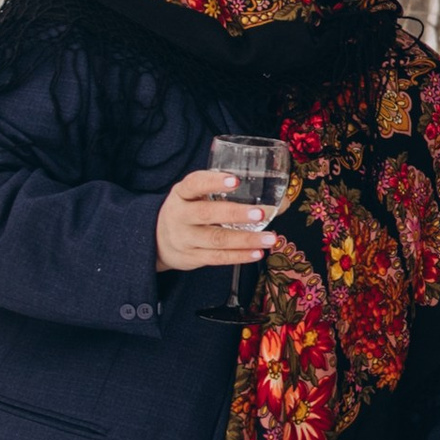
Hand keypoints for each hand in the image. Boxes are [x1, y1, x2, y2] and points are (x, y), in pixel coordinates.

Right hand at [156, 167, 272, 272]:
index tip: (235, 180)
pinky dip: (239, 256)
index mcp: (182, 194)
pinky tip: (257, 253)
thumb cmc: (189, 211)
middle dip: (235, 213)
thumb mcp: (199, 196)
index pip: (194, 183)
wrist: (157, 241)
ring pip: (216, 239)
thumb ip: (228, 195)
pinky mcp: (192, 257)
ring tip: (270, 238)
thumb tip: (281, 202)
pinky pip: (217, 258)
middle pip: (206, 214)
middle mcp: (180, 215)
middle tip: (260, 213)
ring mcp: (184, 238)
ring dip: (246, 239)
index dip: (214, 182)